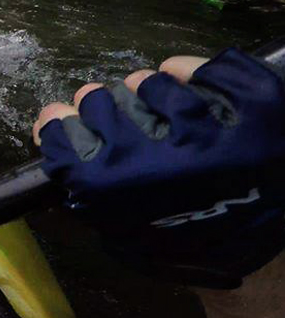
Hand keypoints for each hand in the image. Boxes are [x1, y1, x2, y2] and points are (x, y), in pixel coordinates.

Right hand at [32, 48, 284, 287]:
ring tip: (151, 95)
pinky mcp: (257, 113)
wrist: (271, 248)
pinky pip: (209, 70)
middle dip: (96, 102)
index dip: (56, 124)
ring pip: (150, 82)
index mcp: (116, 196)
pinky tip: (186, 78)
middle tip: (102, 105)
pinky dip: (194, 70)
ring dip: (146, 86)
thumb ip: (90, 199)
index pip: (60, 139)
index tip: (61, 119)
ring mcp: (209, 135)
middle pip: (96, 102)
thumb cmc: (192, 245)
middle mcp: (153, 162)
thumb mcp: (129, 240)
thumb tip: (54, 142)